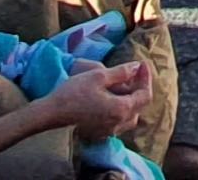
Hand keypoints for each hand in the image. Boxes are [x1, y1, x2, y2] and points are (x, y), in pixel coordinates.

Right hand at [32, 58, 150, 144]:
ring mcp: (110, 131)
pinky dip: (121, 108)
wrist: (51, 113)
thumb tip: (137, 67)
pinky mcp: (100, 133)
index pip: (144, 95)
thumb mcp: (99, 76)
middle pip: (139, 105)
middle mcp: (119, 124)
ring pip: (130, 114)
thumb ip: (122, 72)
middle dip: (139, 87)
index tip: (142, 64)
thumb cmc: (74, 93)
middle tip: (133, 71)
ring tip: (123, 83)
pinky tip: (112, 97)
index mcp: (122, 110)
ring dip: (130, 98)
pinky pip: (119, 121)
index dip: (146, 78)